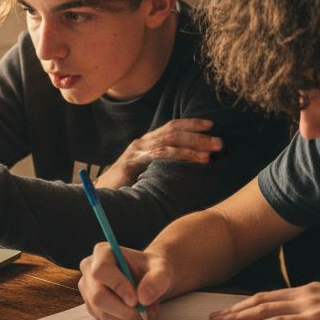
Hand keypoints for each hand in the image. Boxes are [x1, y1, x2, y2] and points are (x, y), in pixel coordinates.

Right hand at [78, 242, 168, 319]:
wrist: (150, 280)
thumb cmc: (153, 270)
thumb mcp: (162, 270)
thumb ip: (157, 280)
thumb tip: (143, 298)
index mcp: (103, 252)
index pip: (101, 270)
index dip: (117, 286)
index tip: (136, 300)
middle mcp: (90, 269)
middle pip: (98, 295)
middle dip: (124, 309)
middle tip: (145, 311)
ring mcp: (89, 289)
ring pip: (102, 311)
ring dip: (127, 316)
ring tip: (147, 310)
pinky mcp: (93, 305)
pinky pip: (105, 319)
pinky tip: (137, 313)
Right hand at [94, 119, 221, 189]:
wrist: (99, 196)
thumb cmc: (123, 188)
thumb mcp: (145, 174)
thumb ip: (159, 168)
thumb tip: (183, 169)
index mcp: (145, 144)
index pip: (170, 127)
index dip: (190, 123)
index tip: (210, 124)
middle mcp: (141, 143)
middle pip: (174, 131)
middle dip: (199, 135)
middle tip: (220, 142)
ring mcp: (136, 151)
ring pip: (170, 140)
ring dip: (195, 144)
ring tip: (213, 152)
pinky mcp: (133, 161)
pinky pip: (161, 154)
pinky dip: (183, 155)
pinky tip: (198, 160)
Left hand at [208, 282, 319, 319]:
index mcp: (311, 290)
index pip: (271, 296)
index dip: (248, 303)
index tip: (231, 309)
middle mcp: (305, 293)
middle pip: (260, 300)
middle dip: (235, 309)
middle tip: (213, 316)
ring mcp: (308, 305)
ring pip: (263, 309)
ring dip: (238, 317)